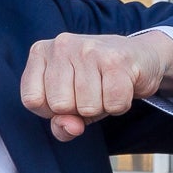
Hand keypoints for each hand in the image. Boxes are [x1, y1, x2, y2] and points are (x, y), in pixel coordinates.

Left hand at [20, 30, 172, 140]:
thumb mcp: (70, 103)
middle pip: (60, 106)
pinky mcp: (116, 59)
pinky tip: (121, 87)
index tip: (67, 96)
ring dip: (102, 107)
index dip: (52, 111)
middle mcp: (61, 45)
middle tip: (91, 91)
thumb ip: (60, 123)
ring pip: (87, 107)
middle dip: (78, 109)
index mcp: (41, 52)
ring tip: (106, 88)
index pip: (32, 100)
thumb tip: (71, 127)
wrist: (140, 57)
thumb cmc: (97, 81)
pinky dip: (120, 105)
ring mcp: (88, 49)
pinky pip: (113, 104)